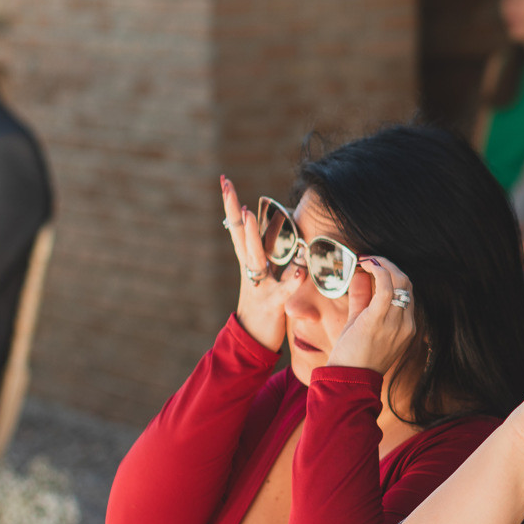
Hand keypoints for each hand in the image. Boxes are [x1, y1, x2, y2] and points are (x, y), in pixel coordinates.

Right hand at [220, 175, 301, 350]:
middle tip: (226, 185)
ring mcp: (258, 286)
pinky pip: (281, 292)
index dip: (232, 205)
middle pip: (240, 234)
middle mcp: (250, 269)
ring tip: (252, 215)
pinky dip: (289, 283)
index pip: (239, 228)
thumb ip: (275, 256)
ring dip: (254, 237)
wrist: (251, 342)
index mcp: (250, 261)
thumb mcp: (267, 276)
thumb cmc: (263, 306)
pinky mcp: (270, 305)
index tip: (225, 181)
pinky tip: (299, 272)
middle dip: (233, 209)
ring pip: (254, 258)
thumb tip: (287, 233)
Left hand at [329, 257, 416, 375]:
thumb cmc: (354, 356)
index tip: (375, 265)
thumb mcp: (360, 323)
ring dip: (384, 264)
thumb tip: (360, 275)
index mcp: (407, 327)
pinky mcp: (380, 320)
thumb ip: (362, 299)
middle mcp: (406, 324)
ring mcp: (396, 322)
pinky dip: (378, 271)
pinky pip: (386, 287)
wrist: (349, 380)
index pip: (407, 293)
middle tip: (371, 259)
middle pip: (407, 284)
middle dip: (390, 266)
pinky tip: (367, 264)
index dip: (392, 275)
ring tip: (368, 260)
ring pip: (400, 281)